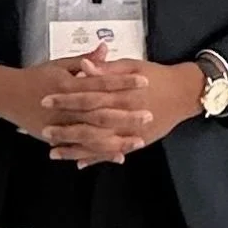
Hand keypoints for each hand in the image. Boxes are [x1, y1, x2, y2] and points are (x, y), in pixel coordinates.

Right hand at [0, 45, 143, 144]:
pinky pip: (81, 148)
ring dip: (116, 139)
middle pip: (99, 112)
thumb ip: (85, 60)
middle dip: (125, 115)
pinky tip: (119, 156)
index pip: (100, 82)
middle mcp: (65, 106)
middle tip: (148, 115)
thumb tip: (105, 47)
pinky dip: (99, 153)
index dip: (123, 82)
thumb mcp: (59, 64)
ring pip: (92, 135)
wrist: (7, 95)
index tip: (144, 81)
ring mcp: (60, 125)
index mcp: (67, 83)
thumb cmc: (36, 77)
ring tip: (139, 141)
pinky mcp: (56, 139)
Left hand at [39, 58, 204, 164]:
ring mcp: (130, 131)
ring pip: (98, 143)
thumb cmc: (156, 75)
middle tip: (43, 131)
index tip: (45, 101)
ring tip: (53, 152)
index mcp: (121, 93)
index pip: (88, 96)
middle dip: (66, 128)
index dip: (66, 99)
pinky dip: (96, 158)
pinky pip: (112, 152)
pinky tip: (78, 163)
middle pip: (89, 123)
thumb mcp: (132, 65)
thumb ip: (107, 69)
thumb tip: (84, 66)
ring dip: (76, 148)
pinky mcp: (136, 142)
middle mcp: (124, 115)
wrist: (184, 93)